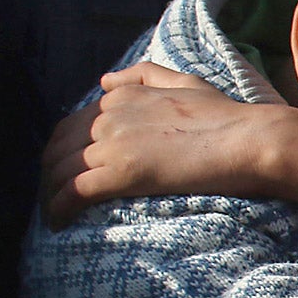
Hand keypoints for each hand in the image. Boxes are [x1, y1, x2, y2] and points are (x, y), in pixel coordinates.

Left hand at [42, 63, 297, 226]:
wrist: (247, 140)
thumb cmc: (227, 115)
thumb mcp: (186, 82)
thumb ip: (144, 76)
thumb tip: (104, 81)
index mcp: (121, 96)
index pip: (73, 124)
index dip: (65, 149)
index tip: (69, 168)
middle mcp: (108, 117)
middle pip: (57, 148)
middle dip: (49, 173)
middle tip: (55, 196)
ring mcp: (111, 145)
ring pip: (59, 171)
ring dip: (49, 194)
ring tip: (55, 213)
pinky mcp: (119, 174)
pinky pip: (74, 192)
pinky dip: (59, 208)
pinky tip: (59, 222)